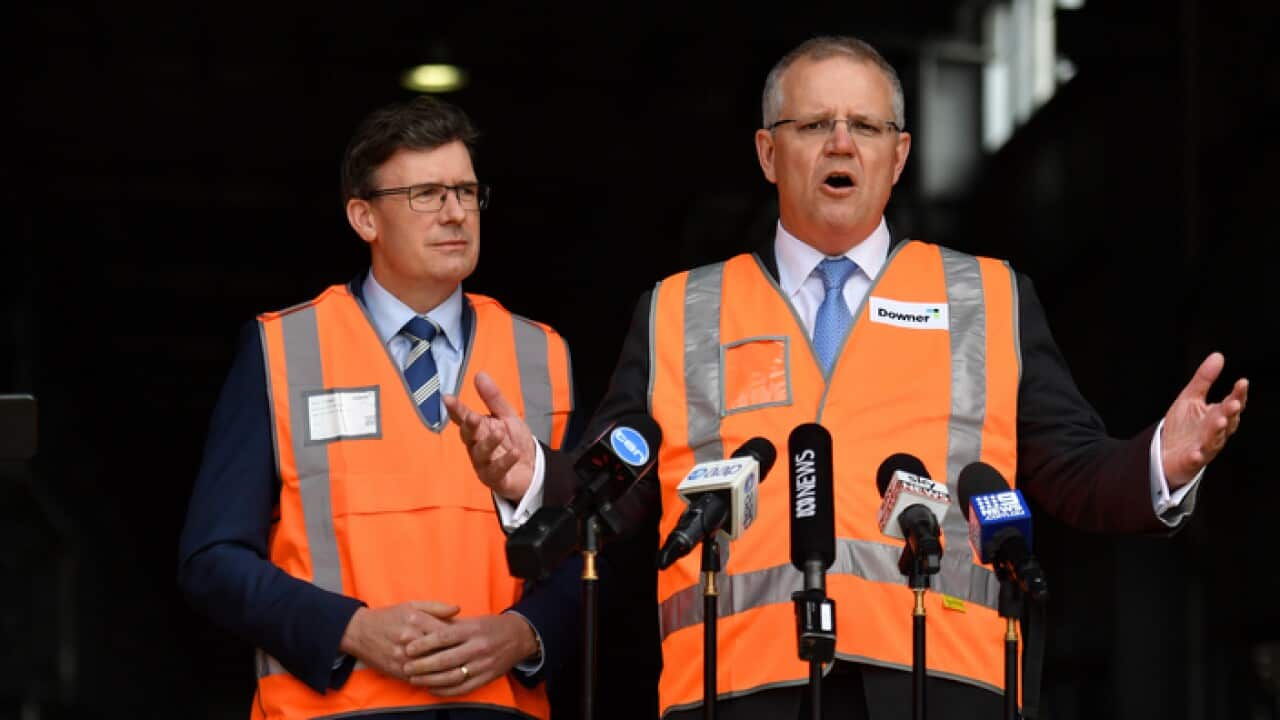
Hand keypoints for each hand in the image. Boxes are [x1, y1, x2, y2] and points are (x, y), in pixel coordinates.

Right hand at [337, 601, 458, 680]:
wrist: (359, 632)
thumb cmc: (389, 617)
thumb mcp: (412, 605)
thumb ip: (436, 607)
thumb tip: (458, 609)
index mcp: (415, 621)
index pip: (445, 632)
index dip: (460, 638)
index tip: (469, 641)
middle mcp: (409, 639)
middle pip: (440, 651)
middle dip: (456, 655)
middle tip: (469, 657)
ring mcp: (403, 657)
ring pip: (431, 668)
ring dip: (447, 670)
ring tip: (460, 668)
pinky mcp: (396, 670)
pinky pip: (419, 678)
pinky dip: (432, 679)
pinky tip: (443, 678)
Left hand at [401, 613, 539, 695]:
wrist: (519, 637)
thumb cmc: (490, 626)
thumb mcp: (472, 620)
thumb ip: (448, 623)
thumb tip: (421, 626)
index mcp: (472, 630)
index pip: (443, 637)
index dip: (424, 644)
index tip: (408, 649)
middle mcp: (477, 647)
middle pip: (445, 659)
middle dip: (422, 665)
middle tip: (406, 667)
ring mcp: (483, 665)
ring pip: (452, 676)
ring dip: (430, 680)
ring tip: (415, 679)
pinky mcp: (486, 678)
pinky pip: (462, 688)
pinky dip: (444, 691)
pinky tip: (431, 688)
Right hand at [444, 371, 536, 500]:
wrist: (532, 469)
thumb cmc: (514, 441)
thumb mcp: (507, 416)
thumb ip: (493, 398)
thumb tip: (479, 374)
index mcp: (478, 430)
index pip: (463, 418)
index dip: (455, 409)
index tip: (447, 398)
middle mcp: (476, 447)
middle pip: (468, 436)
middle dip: (470, 426)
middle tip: (474, 417)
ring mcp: (484, 464)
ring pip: (481, 454)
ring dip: (489, 442)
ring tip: (500, 432)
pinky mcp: (495, 479)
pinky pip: (497, 471)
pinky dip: (506, 461)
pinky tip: (515, 452)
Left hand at [1161, 351, 1247, 488]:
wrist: (1165, 453)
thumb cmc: (1183, 427)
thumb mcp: (1191, 398)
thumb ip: (1204, 380)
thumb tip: (1218, 355)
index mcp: (1217, 416)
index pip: (1232, 404)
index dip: (1238, 394)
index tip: (1242, 382)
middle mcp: (1214, 433)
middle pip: (1226, 422)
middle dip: (1230, 413)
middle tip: (1233, 403)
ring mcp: (1203, 447)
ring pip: (1214, 440)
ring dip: (1217, 431)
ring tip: (1220, 421)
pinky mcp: (1190, 460)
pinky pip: (1195, 459)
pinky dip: (1196, 456)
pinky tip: (1195, 453)